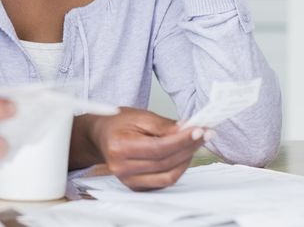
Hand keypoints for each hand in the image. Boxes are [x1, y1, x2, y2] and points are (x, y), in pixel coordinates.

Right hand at [87, 107, 205, 190]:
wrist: (101, 136)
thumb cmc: (117, 124)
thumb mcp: (139, 116)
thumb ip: (163, 125)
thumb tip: (186, 131)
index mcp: (119, 147)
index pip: (158, 148)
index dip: (182, 141)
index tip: (199, 131)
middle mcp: (122, 168)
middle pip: (165, 163)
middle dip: (188, 148)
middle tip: (203, 134)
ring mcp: (129, 180)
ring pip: (168, 176)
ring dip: (186, 160)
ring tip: (193, 144)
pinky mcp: (137, 187)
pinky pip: (164, 182)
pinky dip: (177, 169)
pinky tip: (182, 155)